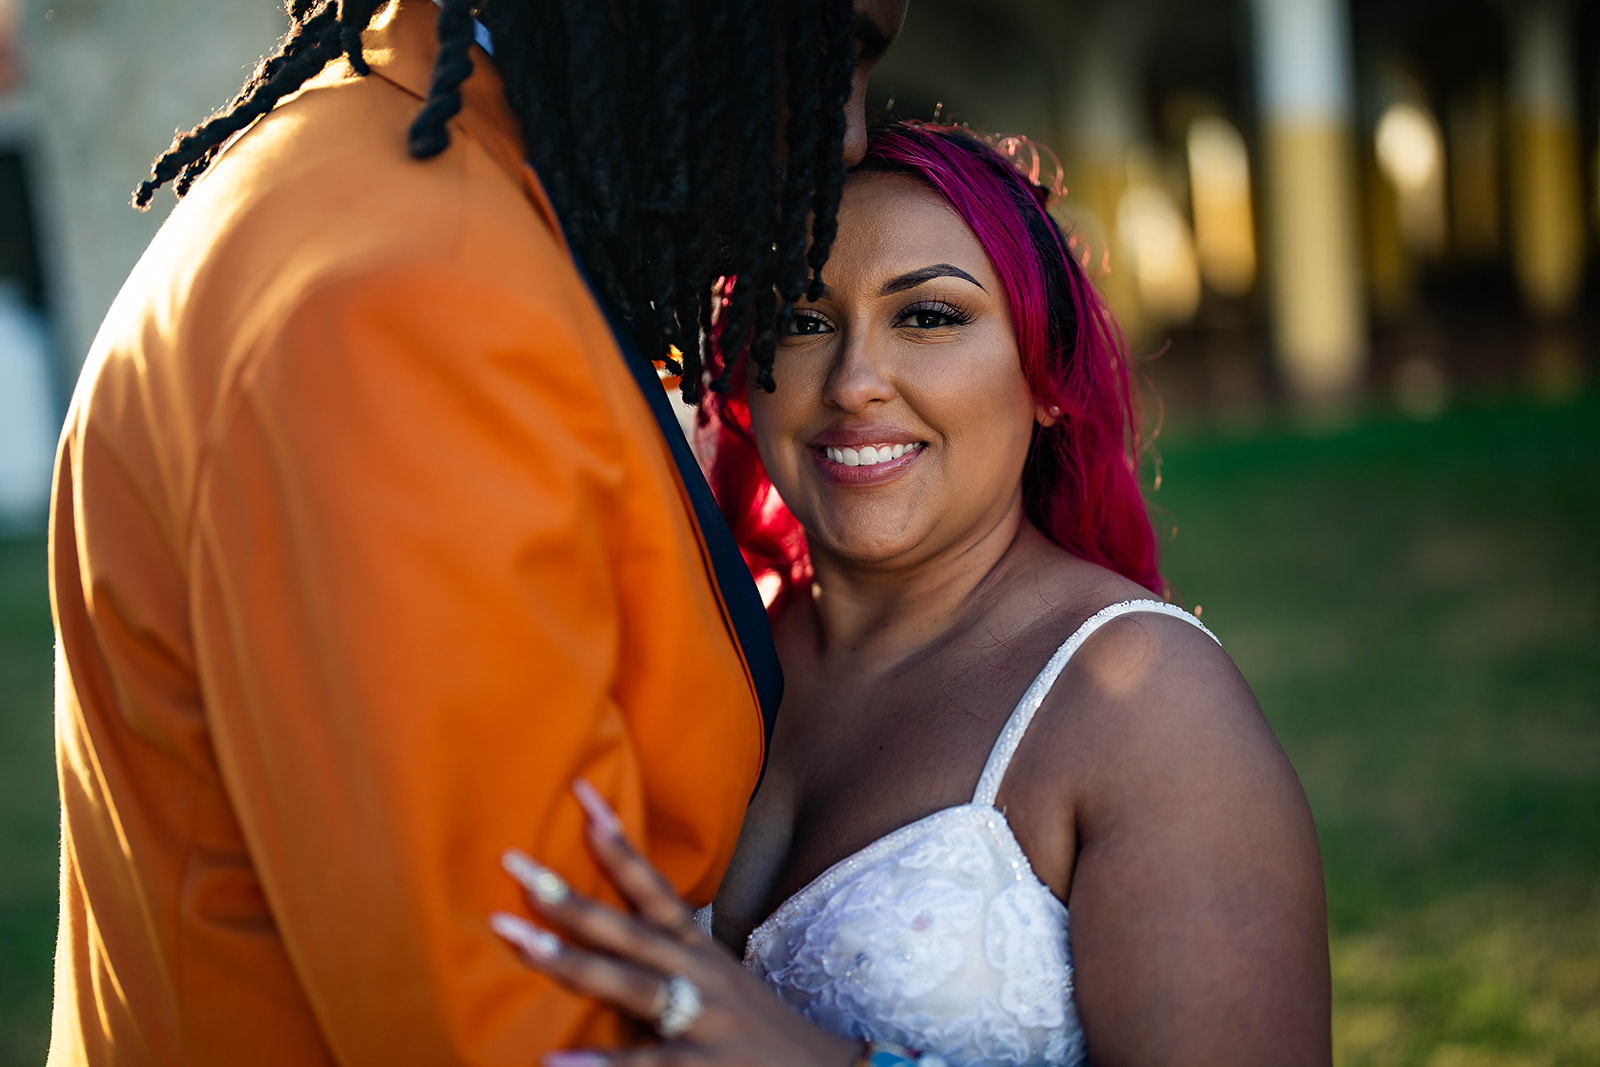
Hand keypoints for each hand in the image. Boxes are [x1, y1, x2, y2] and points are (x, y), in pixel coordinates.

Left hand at [491, 779, 859, 1066]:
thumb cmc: (749, 1023)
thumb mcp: (712, 974)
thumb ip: (662, 950)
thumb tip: (598, 926)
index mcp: (695, 945)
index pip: (650, 883)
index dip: (615, 840)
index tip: (579, 791)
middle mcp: (696, 971)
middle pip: (625, 927)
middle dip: (566, 898)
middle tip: (514, 867)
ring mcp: (701, 1017)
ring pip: (631, 984)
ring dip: (573, 963)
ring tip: (520, 944)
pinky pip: (645, 1064)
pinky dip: (601, 1065)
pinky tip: (554, 1062)